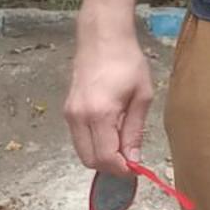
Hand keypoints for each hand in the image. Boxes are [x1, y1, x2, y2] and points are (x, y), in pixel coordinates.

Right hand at [64, 27, 154, 175]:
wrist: (102, 38)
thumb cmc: (127, 62)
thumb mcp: (142, 96)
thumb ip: (134, 131)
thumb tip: (134, 160)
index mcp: (100, 114)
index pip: (106, 157)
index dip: (121, 170)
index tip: (136, 170)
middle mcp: (79, 117)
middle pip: (90, 160)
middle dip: (110, 167)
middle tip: (131, 162)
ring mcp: (69, 114)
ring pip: (82, 151)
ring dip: (101, 156)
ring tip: (123, 147)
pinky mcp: (67, 110)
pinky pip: (79, 139)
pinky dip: (94, 144)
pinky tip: (111, 134)